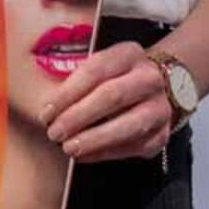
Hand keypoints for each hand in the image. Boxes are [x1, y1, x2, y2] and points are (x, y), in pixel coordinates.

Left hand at [40, 41, 172, 163]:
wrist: (158, 88)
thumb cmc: (114, 77)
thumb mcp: (98, 65)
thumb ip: (74, 77)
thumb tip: (46, 105)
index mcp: (129, 54)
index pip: (95, 70)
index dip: (67, 93)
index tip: (45, 111)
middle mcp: (149, 78)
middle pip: (112, 96)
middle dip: (78, 117)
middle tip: (54, 132)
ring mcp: (160, 107)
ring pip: (128, 125)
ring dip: (94, 139)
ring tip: (68, 147)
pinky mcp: (163, 133)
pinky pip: (134, 146)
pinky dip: (106, 153)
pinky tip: (85, 155)